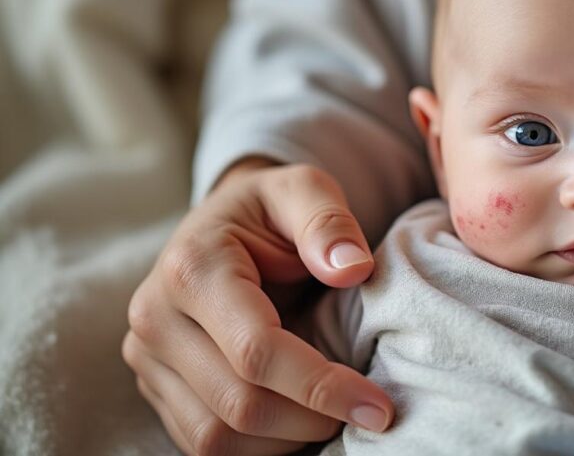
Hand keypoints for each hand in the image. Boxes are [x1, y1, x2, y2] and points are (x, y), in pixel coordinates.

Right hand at [123, 160, 392, 454]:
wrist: (225, 226)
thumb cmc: (272, 211)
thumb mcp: (304, 190)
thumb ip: (328, 222)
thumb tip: (353, 269)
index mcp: (192, 267)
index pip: (257, 350)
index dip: (322, 386)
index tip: (378, 406)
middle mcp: (155, 317)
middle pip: (237, 403)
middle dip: (311, 419)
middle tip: (365, 411)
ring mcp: (148, 358)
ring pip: (215, 436)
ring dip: (285, 440)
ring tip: (332, 415)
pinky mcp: (155, 386)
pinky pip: (201, 442)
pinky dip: (258, 447)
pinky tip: (297, 422)